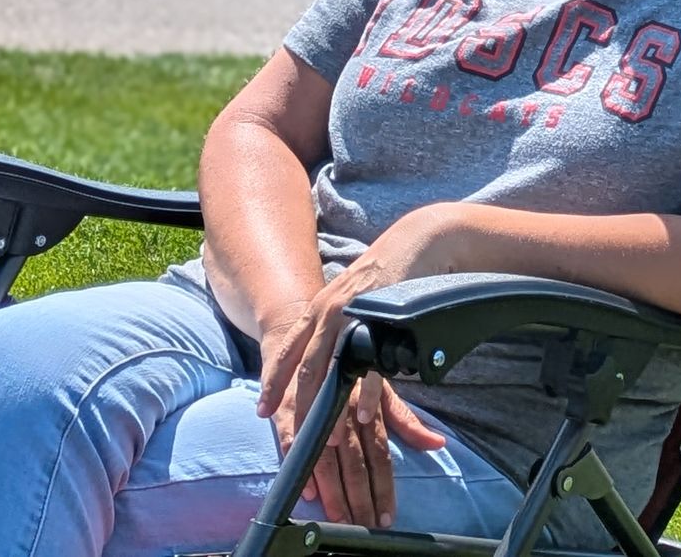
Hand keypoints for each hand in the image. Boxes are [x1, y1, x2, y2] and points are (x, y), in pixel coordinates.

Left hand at [255, 210, 453, 526]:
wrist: (418, 242)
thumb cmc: (384, 273)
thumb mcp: (348, 295)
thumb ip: (332, 323)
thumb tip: (320, 356)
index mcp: (319, 307)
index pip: (287, 350)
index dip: (273, 383)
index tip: (262, 411)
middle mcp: (331, 311)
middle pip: (307, 367)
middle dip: (298, 406)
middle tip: (294, 437)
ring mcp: (356, 315)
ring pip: (334, 369)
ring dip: (329, 406)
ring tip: (328, 437)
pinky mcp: (383, 320)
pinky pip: (372, 365)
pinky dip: (367, 393)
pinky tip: (364, 415)